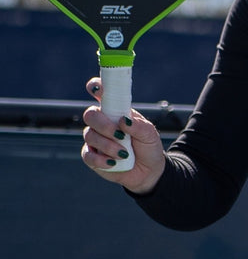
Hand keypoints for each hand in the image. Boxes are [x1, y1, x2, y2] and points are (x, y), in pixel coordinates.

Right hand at [80, 77, 165, 194]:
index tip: (98, 88)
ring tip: (124, 153)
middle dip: (104, 125)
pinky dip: (101, 159)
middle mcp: (103, 122)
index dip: (97, 87)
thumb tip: (124, 120)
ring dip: (108, 145)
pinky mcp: (91, 155)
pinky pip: (87, 155)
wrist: (148, 171)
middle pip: (90, 114)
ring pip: (89, 135)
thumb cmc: (148, 147)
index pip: (102, 93)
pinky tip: (113, 163)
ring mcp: (95, 138)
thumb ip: (138, 126)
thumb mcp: (150, 134)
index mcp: (117, 111)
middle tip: (120, 135)